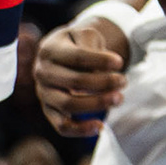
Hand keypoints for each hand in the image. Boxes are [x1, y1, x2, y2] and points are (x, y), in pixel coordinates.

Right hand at [33, 15, 130, 131]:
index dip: (100, 61)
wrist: (60, 55)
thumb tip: (101, 72)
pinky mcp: (48, 111)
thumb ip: (91, 46)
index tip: (120, 63)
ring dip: (96, 104)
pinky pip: (62, 126)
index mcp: (49, 49)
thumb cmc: (76, 44)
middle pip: (74, 82)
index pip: (77, 57)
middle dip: (103, 83)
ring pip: (69, 105)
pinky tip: (101, 126)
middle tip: (123, 81)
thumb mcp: (83, 35)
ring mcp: (44, 93)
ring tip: (118, 98)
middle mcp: (42, 72)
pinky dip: (81, 130)